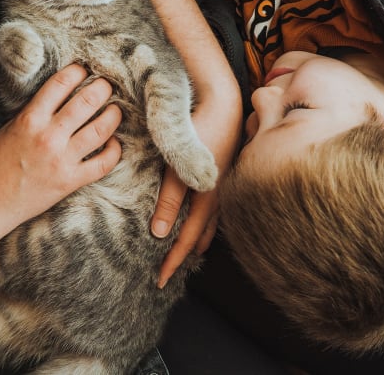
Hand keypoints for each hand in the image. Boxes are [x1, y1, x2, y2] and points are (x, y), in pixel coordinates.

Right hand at [0, 64, 121, 241]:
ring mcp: (62, 159)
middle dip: (102, 88)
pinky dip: (114, 150)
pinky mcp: (71, 181)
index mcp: (30, 118)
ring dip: (113, 115)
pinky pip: (103, 163)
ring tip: (115, 110)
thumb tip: (62, 93)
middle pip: (87, 101)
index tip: (85, 69)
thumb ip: (36, 110)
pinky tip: (113, 142)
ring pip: (101, 129)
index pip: (61, 83)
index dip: (77, 71)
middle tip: (107, 85)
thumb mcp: (10, 127)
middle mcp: (49, 136)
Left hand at [152, 102, 231, 288]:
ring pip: (209, 222)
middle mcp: (218, 196)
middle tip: (171, 269)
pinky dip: (203, 220)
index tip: (159, 281)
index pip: (186, 240)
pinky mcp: (221, 172)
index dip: (172, 261)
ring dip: (196, 238)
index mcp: (207, 199)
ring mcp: (222, 184)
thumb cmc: (200, 131)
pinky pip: (213, 206)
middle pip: (200, 234)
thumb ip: (170, 199)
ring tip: (187, 250)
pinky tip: (200, 215)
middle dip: (185, 253)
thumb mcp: (179, 166)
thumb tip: (159, 233)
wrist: (224, 102)